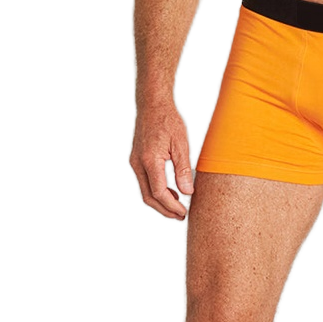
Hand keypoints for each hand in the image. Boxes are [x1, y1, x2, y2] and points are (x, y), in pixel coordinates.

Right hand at [130, 101, 194, 219]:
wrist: (152, 105)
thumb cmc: (168, 121)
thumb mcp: (181, 144)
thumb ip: (183, 169)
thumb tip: (187, 192)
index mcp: (149, 161)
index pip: (159, 192)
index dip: (171, 206)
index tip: (184, 212)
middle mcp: (138, 164)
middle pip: (149, 197)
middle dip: (164, 210)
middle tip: (181, 216)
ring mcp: (135, 162)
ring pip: (145, 191)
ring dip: (160, 201)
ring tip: (178, 206)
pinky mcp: (136, 159)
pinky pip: (145, 181)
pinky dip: (156, 190)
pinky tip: (171, 191)